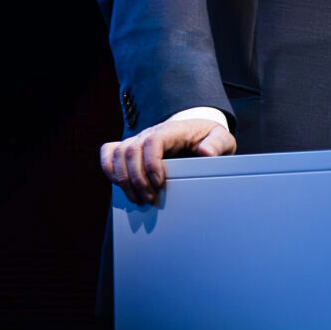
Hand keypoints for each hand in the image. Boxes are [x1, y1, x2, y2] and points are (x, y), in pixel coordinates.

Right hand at [100, 115, 235, 204]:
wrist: (197, 133)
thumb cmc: (208, 138)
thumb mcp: (221, 139)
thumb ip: (216, 145)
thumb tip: (205, 152)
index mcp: (172, 130)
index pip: (153, 141)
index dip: (151, 163)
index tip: (159, 183)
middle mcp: (150, 133)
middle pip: (131, 150)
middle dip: (137, 179)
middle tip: (150, 199)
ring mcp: (138, 140)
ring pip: (118, 154)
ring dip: (124, 180)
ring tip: (138, 199)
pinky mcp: (130, 148)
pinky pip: (109, 153)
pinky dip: (109, 169)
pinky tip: (119, 185)